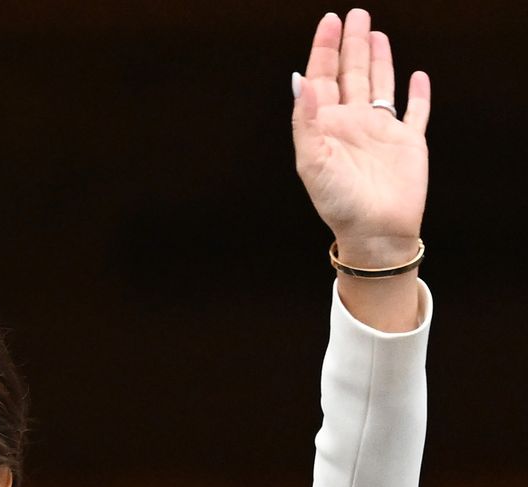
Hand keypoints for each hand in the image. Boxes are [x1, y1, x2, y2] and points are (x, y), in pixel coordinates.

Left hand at [292, 9, 429, 267]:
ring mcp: (381, 132)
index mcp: (327, 125)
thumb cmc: (338, 202)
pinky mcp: (408, 143)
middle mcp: (353, 124)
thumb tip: (303, 81)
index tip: (329, 21)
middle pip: (351, 74)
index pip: (324, 77)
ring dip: (378, 60)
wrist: (374, 232)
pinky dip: (417, 96)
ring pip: (379, 86)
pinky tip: (416, 77)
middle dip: (351, 45)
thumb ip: (307, 121)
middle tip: (355, 15)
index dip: (324, 49)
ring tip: (375, 34)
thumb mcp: (313, 162)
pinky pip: (414, 113)